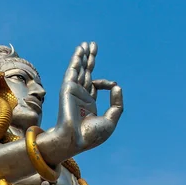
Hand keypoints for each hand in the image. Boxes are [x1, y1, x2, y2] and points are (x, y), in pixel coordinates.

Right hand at [54, 42, 122, 157]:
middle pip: (85, 73)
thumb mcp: (110, 121)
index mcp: (88, 105)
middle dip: (89, 59)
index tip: (112, 85)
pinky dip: (76, 61)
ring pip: (78, 70)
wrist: (75, 140)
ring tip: (85, 44)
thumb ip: (117, 104)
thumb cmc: (90, 136)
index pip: (96, 85)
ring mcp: (73, 92)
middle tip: (92, 45)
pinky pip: (73, 71)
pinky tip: (80, 51)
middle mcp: (80, 96)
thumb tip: (117, 86)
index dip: (106, 82)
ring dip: (81, 56)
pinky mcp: (68, 89)